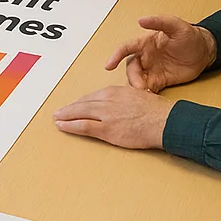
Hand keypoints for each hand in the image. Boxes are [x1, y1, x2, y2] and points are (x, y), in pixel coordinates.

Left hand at [54, 85, 173, 148]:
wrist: (163, 120)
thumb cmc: (155, 110)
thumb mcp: (136, 95)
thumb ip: (124, 99)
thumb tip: (121, 106)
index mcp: (113, 91)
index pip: (91, 97)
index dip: (80, 103)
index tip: (74, 106)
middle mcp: (106, 100)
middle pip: (82, 104)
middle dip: (69, 108)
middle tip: (59, 112)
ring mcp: (105, 114)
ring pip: (79, 113)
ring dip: (65, 116)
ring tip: (57, 118)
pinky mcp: (107, 129)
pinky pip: (83, 126)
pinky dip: (70, 126)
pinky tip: (62, 126)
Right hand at [105, 14, 216, 92]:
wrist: (204, 52)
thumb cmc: (189, 36)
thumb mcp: (176, 25)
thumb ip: (158, 21)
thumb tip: (141, 20)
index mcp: (145, 43)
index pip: (126, 48)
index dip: (115, 55)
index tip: (108, 65)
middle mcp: (145, 57)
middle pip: (131, 69)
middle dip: (132, 79)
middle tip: (140, 88)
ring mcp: (152, 70)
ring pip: (136, 80)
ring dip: (138, 88)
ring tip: (146, 95)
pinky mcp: (160, 81)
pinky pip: (148, 89)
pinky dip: (146, 96)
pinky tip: (150, 100)